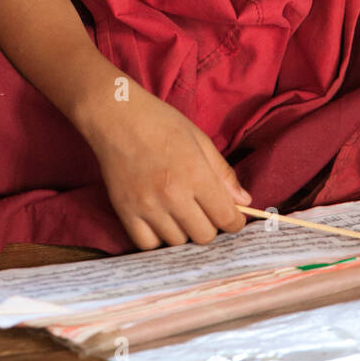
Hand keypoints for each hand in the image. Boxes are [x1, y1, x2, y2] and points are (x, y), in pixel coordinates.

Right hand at [81, 84, 250, 249]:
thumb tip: (244, 201)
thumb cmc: (160, 122)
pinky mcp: (125, 212)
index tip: (232, 217)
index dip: (235, 221)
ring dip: (183, 231)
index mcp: (195, 174)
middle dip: (210, 226)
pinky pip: (148, 244)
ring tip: (179, 212)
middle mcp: (173, 195)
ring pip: (178, 242)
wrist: (115, 116)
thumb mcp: (199, 140)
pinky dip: (157, 237)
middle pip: (204, 236)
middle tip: (203, 211)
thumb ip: (223, 173)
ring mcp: (147, 206)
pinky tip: (159, 221)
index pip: (226, 218)